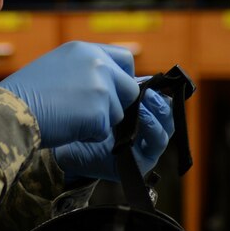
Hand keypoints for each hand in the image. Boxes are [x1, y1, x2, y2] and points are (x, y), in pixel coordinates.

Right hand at [0, 42, 139, 148]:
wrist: (9, 111)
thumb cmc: (25, 94)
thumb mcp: (57, 67)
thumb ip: (85, 70)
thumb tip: (109, 84)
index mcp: (85, 50)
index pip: (125, 59)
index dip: (123, 78)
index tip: (115, 92)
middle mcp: (97, 63)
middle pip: (129, 89)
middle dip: (116, 105)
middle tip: (91, 114)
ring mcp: (100, 87)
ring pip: (118, 114)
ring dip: (99, 122)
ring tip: (69, 118)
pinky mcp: (98, 113)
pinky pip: (103, 132)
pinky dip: (88, 135)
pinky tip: (66, 127)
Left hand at [53, 86, 174, 181]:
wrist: (63, 142)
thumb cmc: (79, 114)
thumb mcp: (99, 92)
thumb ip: (116, 81)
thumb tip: (132, 68)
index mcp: (138, 109)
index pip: (160, 97)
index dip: (159, 89)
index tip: (147, 80)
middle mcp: (145, 128)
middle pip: (167, 113)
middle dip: (159, 101)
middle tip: (147, 93)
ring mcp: (144, 146)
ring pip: (166, 130)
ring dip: (157, 115)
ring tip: (143, 106)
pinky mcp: (140, 162)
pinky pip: (154, 147)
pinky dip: (152, 132)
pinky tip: (140, 122)